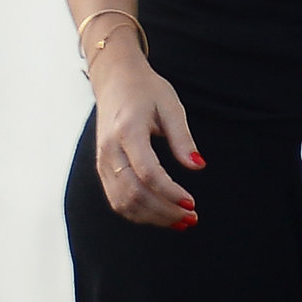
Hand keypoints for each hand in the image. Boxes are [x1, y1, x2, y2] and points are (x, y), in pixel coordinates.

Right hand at [90, 43, 204, 229]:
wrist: (115, 80)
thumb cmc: (146, 90)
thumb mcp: (171, 107)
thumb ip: (183, 139)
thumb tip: (198, 166)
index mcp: (127, 131)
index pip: (148, 173)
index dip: (170, 192)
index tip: (192, 203)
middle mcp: (110, 150)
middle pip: (134, 193)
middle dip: (164, 211)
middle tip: (192, 218)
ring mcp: (103, 161)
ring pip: (123, 203)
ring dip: (152, 217)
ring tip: (180, 221)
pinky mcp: (103, 168)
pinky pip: (117, 199)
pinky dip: (139, 213)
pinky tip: (162, 214)